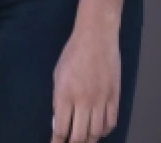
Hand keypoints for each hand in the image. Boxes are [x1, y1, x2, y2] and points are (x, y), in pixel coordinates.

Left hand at [52, 26, 120, 142]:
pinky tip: (99, 130)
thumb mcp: (57, 75)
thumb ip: (58, 98)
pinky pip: (111, 122)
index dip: (58, 140)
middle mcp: (83, 100)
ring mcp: (101, 100)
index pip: (61, 127)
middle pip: (80, 135)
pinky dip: (104, 130)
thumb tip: (59, 119)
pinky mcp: (114, 97)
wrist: (95, 40)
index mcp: (64, 94)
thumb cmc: (72, 54)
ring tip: (84, 140)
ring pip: (96, 132)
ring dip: (89, 139)